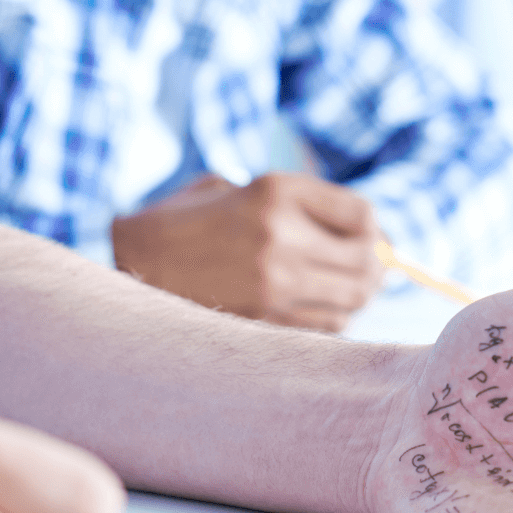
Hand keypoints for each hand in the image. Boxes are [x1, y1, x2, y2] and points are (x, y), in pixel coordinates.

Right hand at [111, 172, 384, 330]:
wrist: (135, 257)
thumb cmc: (192, 218)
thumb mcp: (241, 187)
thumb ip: (297, 204)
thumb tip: (365, 234)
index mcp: (276, 191)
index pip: (362, 215)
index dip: (374, 228)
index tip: (369, 235)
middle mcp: (280, 235)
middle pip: (365, 260)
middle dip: (377, 265)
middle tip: (373, 267)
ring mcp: (272, 281)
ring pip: (352, 297)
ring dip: (360, 294)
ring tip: (350, 288)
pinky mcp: (263, 317)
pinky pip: (326, 325)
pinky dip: (335, 318)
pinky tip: (321, 308)